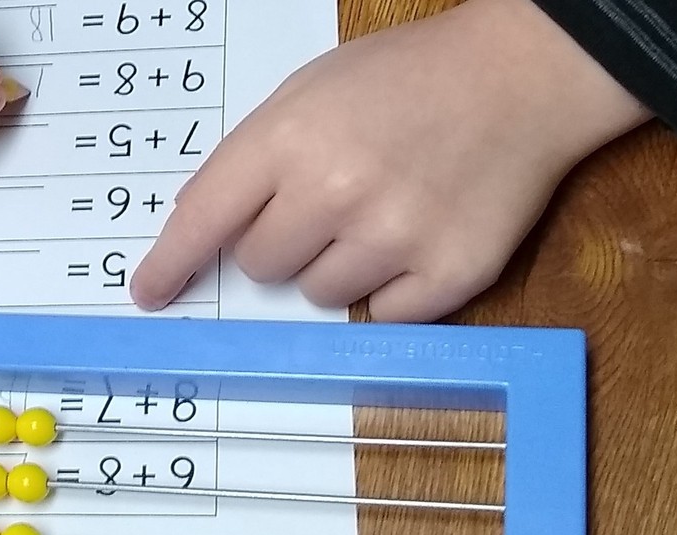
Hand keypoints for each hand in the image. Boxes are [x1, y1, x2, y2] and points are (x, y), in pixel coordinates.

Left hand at [130, 0, 649, 319]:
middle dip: (282, 244)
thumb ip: (254, 155)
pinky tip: (415, 240)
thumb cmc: (411, 80)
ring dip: (337, 268)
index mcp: (291, 136)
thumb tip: (198, 223)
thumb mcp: (312, 91)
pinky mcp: (448, 275)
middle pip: (261, 268)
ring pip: (319, 297)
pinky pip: (380, 318)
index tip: (151, 294)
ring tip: (380, 214)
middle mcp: (336, 190)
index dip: (171, 264)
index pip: (204, 218)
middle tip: (329, 203)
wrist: (525, 75)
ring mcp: (394, 237)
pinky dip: (391, 290)